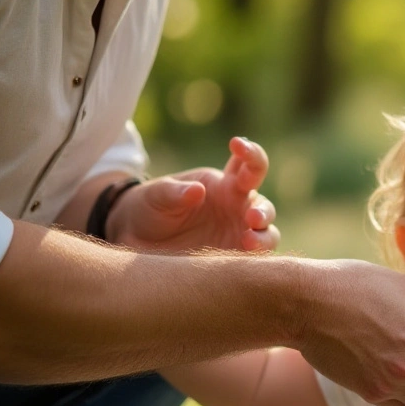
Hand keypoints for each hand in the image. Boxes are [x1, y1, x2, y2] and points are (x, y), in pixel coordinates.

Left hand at [108, 137, 278, 251]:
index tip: (237, 144)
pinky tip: (244, 261)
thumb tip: (197, 191)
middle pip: (264, 205)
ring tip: (248, 241)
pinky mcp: (233, 257)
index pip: (248, 165)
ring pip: (268, 234)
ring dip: (264, 236)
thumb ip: (175, 192)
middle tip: (251, 217)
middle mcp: (237, 208)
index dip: (251, 153)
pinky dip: (256, 259)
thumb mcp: (156, 195)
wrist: (136, 240)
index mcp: (224, 185)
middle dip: (263, 210)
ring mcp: (238, 234)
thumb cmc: (150, 208)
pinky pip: (255, 259)